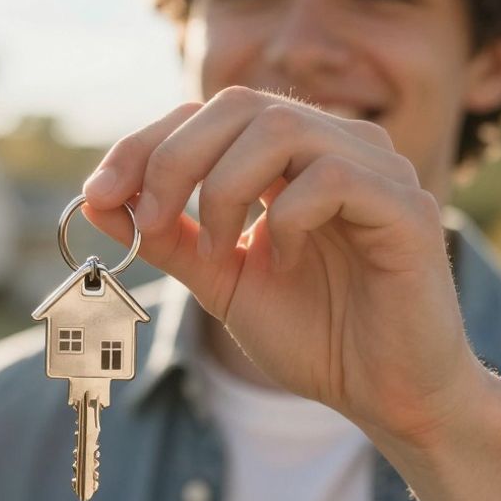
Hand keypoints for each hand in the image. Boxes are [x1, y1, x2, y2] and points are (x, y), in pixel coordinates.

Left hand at [81, 86, 490, 449]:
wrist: (388, 395)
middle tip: (149, 222)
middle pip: (238, 104)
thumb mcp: (220, 280)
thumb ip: (167, 237)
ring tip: (218, 249)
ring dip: (224, 187)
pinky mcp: (406, 207)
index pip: (208, 113)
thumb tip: (94, 201)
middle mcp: (337, 144)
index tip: (98, 194)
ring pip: (281, 128)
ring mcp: (377, 168)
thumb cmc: (316, 335)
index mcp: (292, 156)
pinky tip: (285, 262)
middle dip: (173, 159)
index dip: (145, 144)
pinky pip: (332, 177)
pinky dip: (287, 217)